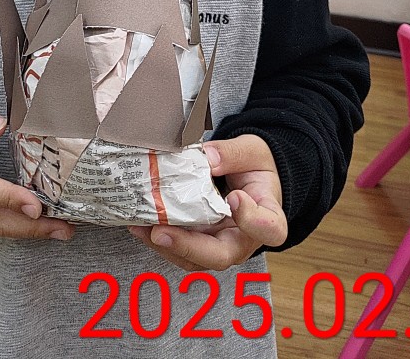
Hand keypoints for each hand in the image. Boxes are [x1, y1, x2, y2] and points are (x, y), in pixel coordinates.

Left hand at [128, 134, 287, 271]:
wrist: (247, 177)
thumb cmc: (254, 167)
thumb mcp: (251, 151)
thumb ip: (232, 154)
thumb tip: (207, 158)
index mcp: (268, 216)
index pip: (269, 229)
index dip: (252, 220)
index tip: (234, 199)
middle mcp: (243, 239)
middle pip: (221, 256)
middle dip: (188, 247)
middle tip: (163, 232)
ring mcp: (218, 244)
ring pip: (194, 258)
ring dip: (166, 245)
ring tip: (142, 227)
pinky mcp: (198, 242)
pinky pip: (179, 248)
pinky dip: (158, 240)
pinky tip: (140, 224)